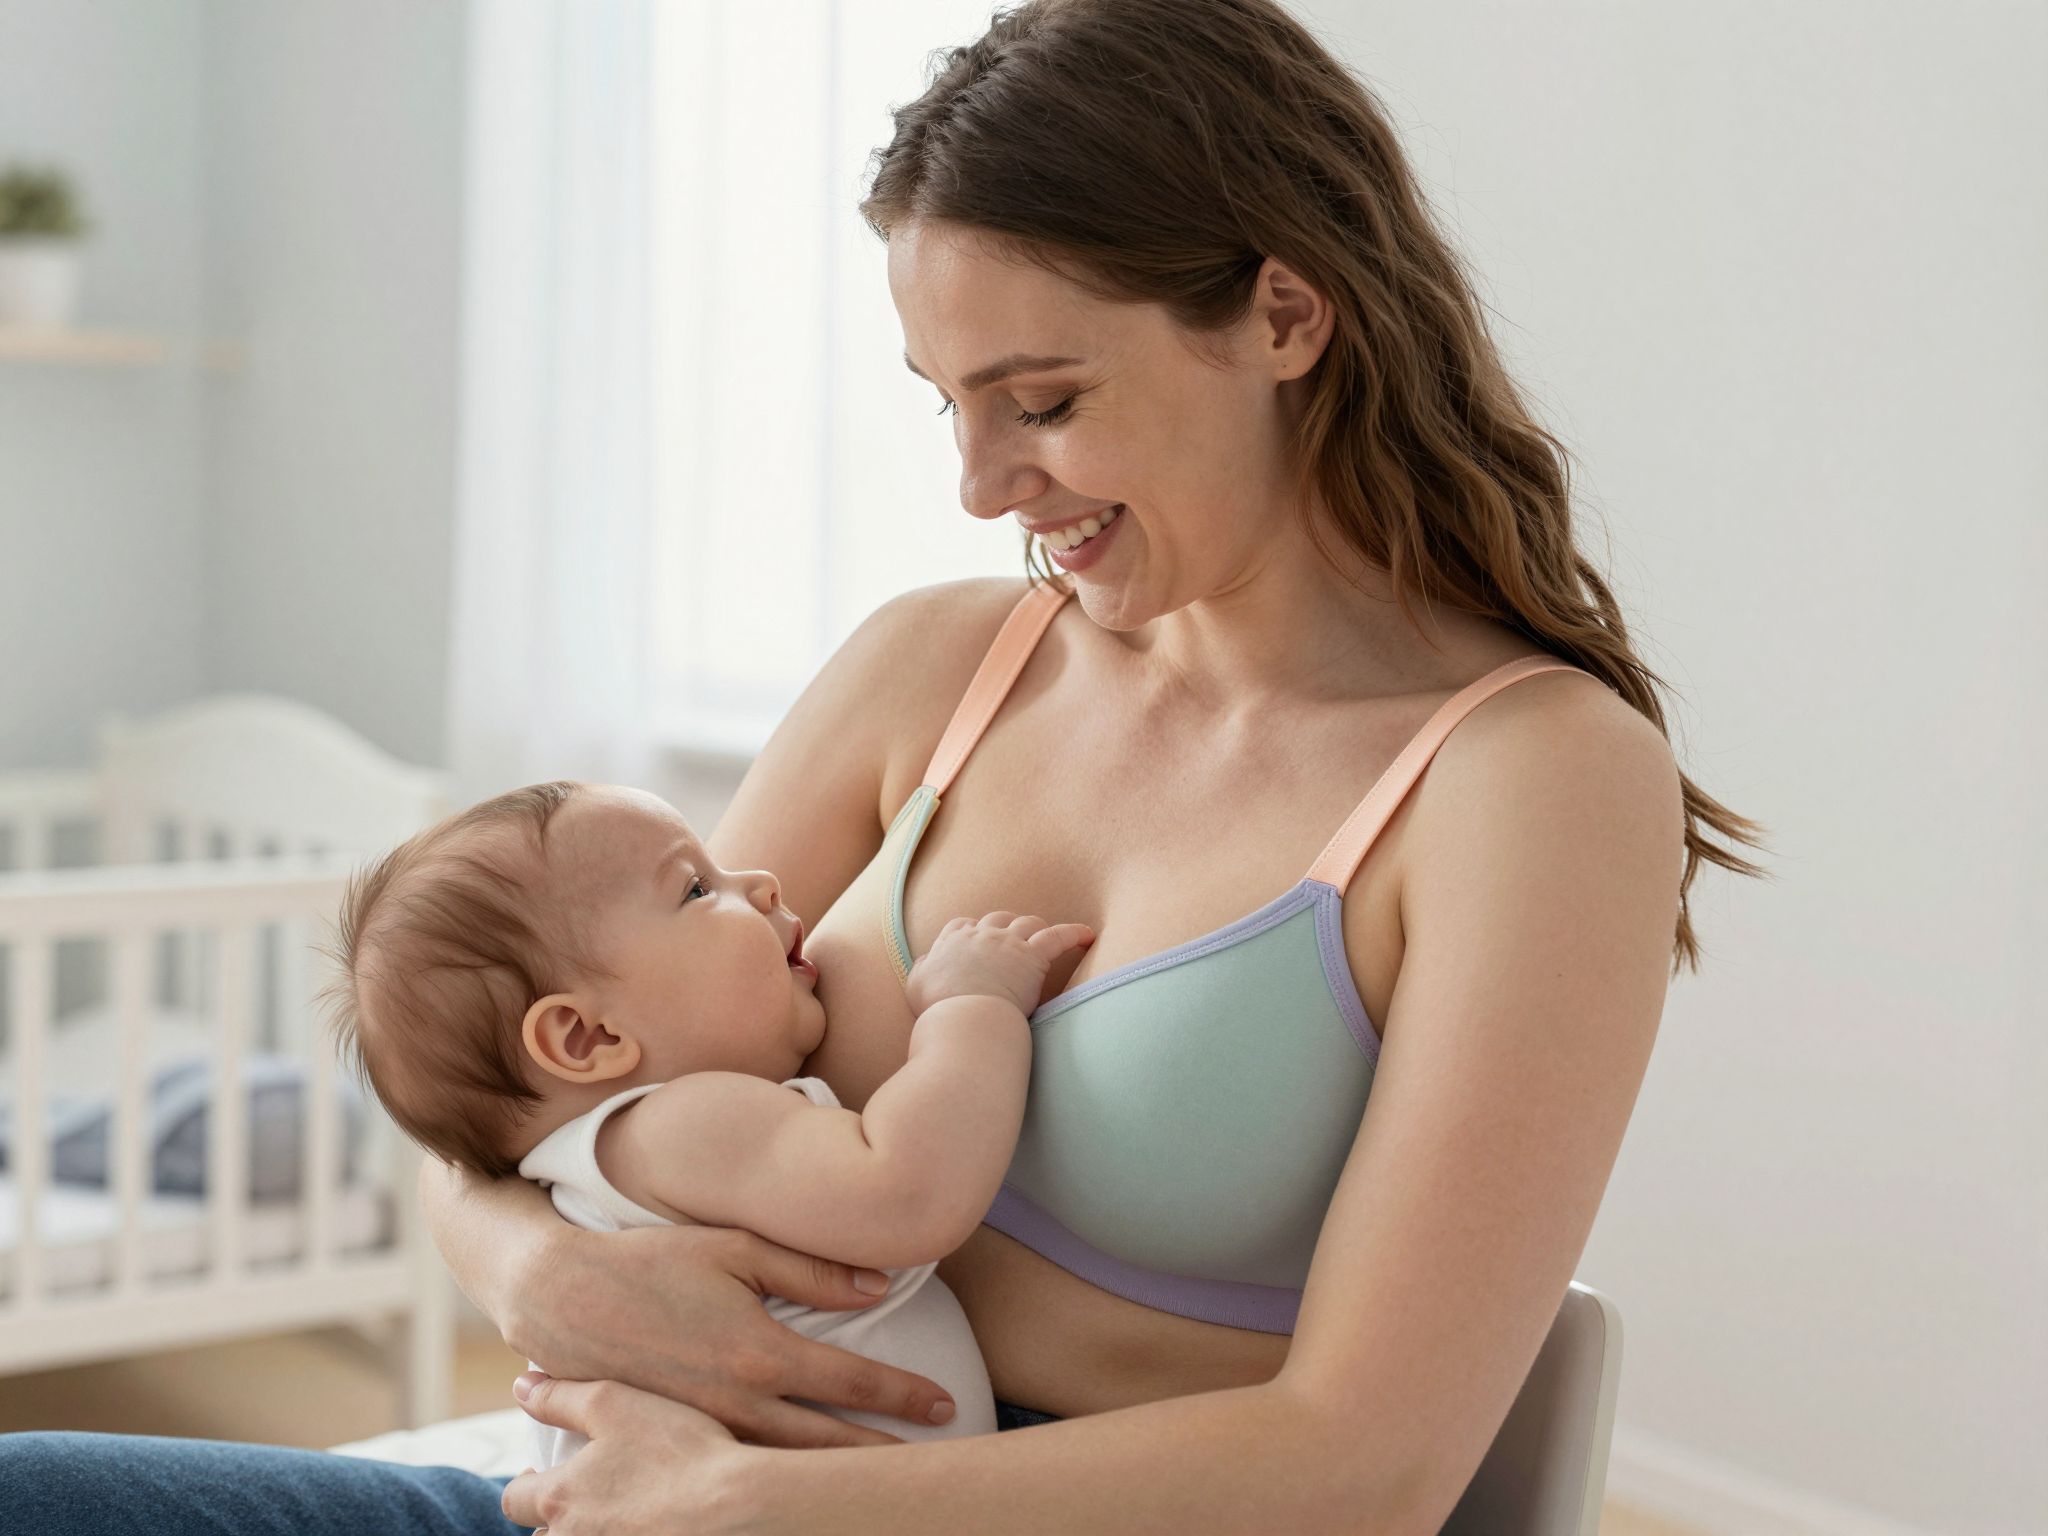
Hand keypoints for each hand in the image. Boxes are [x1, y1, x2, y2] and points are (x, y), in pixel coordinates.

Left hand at [502, 1372, 766, 1533]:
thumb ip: (560, 1397)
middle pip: (544, 1535)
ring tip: (617, 1513)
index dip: (526, 1485)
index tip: (545, 1474)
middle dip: (557, 1516)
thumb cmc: (677, 1449)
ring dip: (587, 1532)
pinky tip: (647, 1525)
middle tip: (587, 1495)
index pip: (513, 1500)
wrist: (735, 1503)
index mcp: (559, 1498)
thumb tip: (521, 1387)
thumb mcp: (614, 1403)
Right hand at [505, 1222, 957, 1447]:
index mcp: (757, 1352)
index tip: (945, 1405)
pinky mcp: (677, 1443)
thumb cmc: (651, 1261)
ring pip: (784, 1468)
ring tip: (881, 1486)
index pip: (850, 1382)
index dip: (903, 1395)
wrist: (561, 1298)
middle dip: (882, 1458)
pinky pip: (739, 1470)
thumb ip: (811, 1269)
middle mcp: (735, 1403)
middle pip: (826, 1445)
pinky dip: (778, 1482)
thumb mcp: (734, 1247)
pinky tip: (803, 1489)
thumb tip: (881, 1284)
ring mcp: (704, 1430)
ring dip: (833, 1478)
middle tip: (930, 1469)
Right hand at [904, 911, 1094, 1017]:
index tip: (977, 942)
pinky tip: (1087, 935)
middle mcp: (981, 936)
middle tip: (1013, 941)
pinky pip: (1059, 936)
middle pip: (996, 919)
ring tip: (1044, 937)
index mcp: (952, 942)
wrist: (964, 1017)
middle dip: (1005, 926)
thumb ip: (921, 969)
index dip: (972, 932)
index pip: (963, 925)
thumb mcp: (917, 985)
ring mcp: (1008, 943)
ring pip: (1027, 923)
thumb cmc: (939, 1009)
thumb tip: (924, 960)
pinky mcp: (1033, 956)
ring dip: (1035, 928)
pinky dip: (1074, 934)